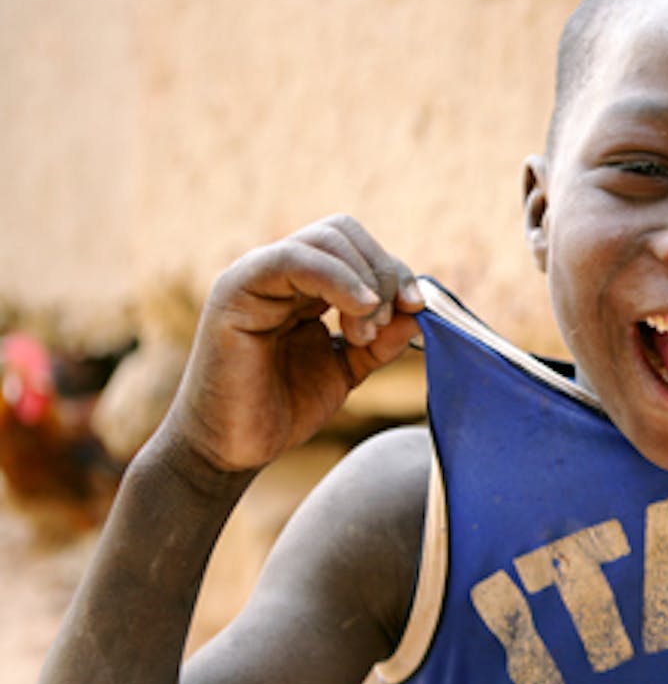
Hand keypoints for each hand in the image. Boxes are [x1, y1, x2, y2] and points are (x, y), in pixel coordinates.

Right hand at [162, 215, 423, 474]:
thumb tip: (420, 312)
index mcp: (304, 285)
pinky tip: (360, 310)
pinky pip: (290, 260)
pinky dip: (336, 277)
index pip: (357, 247)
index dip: (395, 270)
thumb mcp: (348, 369)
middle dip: (382, 272)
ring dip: (363, 280)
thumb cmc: (283, 408)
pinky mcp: (235, 292)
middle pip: (343, 233)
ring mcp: (256, 276)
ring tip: (364, 332)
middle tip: (385, 322)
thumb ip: (382, 340)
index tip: (417, 309)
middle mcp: (279, 272)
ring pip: (324, 240)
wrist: (231, 450)